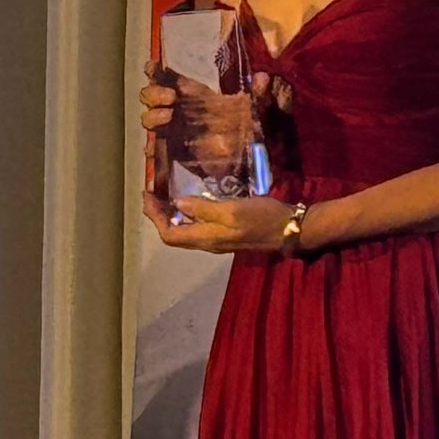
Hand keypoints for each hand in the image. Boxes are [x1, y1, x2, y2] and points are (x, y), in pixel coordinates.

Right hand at [141, 60, 274, 166]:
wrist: (242, 159)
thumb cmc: (244, 127)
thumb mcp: (253, 109)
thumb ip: (257, 94)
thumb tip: (263, 77)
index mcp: (191, 93)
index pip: (165, 77)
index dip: (155, 70)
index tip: (153, 68)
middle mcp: (176, 108)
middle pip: (150, 95)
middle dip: (154, 93)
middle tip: (171, 98)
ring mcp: (172, 129)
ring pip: (149, 117)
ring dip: (153, 116)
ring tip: (168, 117)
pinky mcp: (172, 150)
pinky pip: (154, 147)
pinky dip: (151, 146)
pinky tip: (155, 146)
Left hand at [145, 191, 295, 253]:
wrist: (291, 230)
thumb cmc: (263, 218)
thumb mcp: (233, 210)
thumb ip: (204, 208)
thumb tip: (178, 203)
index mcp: (207, 238)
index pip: (170, 234)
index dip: (155, 218)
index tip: (147, 197)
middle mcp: (209, 243)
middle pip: (175, 235)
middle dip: (160, 216)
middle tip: (154, 195)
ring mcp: (220, 240)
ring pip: (187, 231)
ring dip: (174, 216)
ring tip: (169, 196)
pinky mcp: (229, 234)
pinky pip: (200, 227)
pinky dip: (190, 215)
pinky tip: (195, 201)